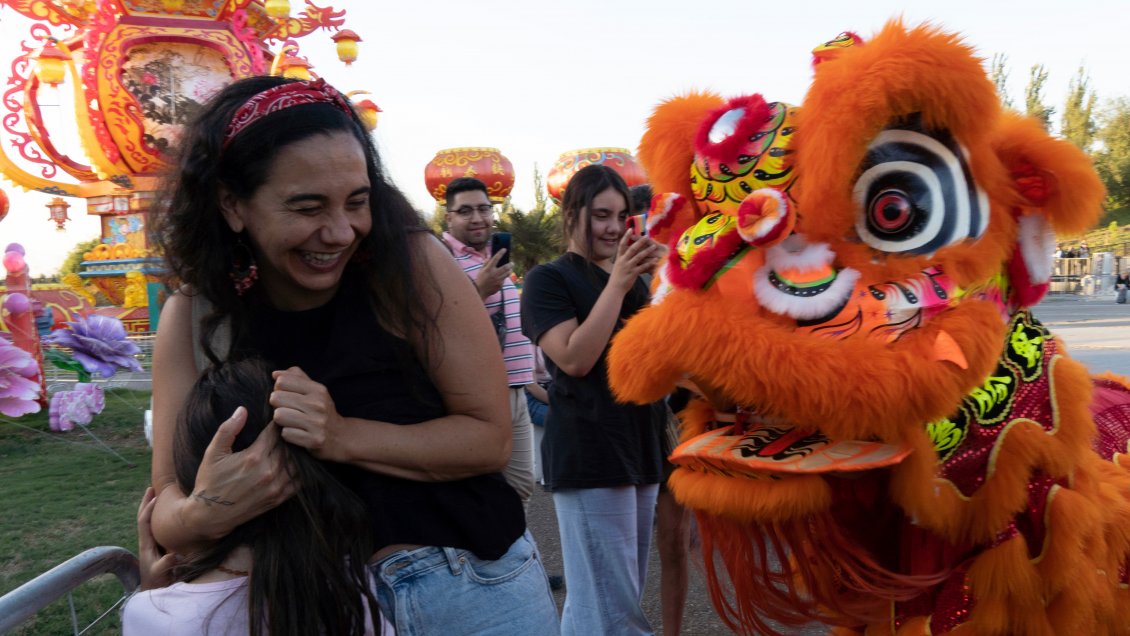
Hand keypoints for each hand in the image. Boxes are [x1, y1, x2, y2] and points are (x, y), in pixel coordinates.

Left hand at [137, 487, 177, 589]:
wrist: (153, 591)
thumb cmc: (158, 582)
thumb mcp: (161, 573)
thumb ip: (166, 564)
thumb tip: (174, 555)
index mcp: (146, 544)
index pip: (144, 522)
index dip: (149, 509)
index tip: (157, 496)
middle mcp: (146, 541)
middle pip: (142, 517)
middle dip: (146, 502)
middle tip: (152, 487)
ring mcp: (150, 543)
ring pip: (147, 520)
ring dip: (150, 506)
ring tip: (157, 494)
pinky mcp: (155, 545)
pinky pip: (154, 526)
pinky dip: (157, 515)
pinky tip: (164, 512)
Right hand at [186, 407, 295, 537]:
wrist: (210, 515)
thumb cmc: (210, 481)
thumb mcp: (213, 452)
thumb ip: (228, 429)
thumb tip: (242, 409)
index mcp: (253, 457)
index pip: (275, 433)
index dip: (278, 423)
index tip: (279, 416)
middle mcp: (268, 471)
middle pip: (288, 446)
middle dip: (289, 435)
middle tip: (291, 427)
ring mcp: (275, 487)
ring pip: (296, 462)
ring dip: (297, 452)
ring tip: (295, 443)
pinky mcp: (278, 498)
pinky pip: (298, 481)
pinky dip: (300, 471)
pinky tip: (298, 463)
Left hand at [271, 366, 344, 460]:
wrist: (342, 436)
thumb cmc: (321, 411)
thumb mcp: (314, 391)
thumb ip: (295, 378)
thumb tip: (275, 374)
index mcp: (318, 390)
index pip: (282, 381)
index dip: (278, 389)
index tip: (286, 396)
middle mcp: (318, 404)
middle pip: (276, 398)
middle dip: (277, 405)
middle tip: (286, 411)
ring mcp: (317, 423)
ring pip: (279, 416)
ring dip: (280, 421)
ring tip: (290, 422)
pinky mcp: (314, 440)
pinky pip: (286, 434)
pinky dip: (288, 435)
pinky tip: (297, 434)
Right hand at [474, 249, 512, 298]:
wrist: (480, 291)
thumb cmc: (480, 279)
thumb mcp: (481, 270)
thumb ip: (486, 262)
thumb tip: (490, 255)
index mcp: (488, 269)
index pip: (496, 258)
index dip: (501, 253)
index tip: (504, 249)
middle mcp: (494, 274)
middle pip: (506, 267)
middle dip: (510, 264)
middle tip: (512, 263)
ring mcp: (498, 280)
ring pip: (507, 273)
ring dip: (510, 270)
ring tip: (510, 268)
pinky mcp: (500, 285)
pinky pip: (504, 279)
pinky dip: (505, 277)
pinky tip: (503, 276)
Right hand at [609, 232, 663, 292]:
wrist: (615, 288)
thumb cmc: (617, 278)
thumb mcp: (618, 266)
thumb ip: (623, 259)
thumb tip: (628, 254)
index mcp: (619, 258)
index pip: (622, 244)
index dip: (626, 236)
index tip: (630, 229)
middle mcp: (623, 261)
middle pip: (632, 248)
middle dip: (640, 242)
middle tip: (646, 236)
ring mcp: (628, 267)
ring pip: (638, 256)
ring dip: (647, 251)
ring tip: (654, 246)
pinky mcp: (633, 273)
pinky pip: (643, 266)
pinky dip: (649, 263)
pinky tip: (655, 260)